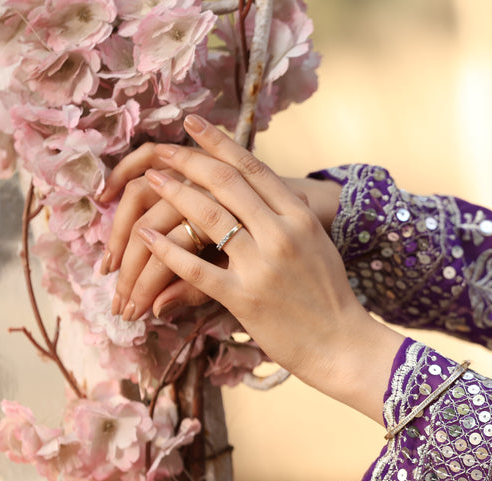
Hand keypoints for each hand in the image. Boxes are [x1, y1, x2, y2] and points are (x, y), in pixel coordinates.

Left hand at [100, 143, 341, 320]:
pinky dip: (167, 251)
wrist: (344, 345)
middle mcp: (282, 234)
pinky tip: (147, 239)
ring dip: (174, 195)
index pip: (254, 169)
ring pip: (207, 217)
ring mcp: (262, 266)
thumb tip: (277, 194)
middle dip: (190, 161)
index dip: (220, 143)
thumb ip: (293, 220)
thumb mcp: (319, 248)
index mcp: (300, 219)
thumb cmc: (331, 299)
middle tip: (163, 150)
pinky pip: (196, 268)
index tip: (195, 124)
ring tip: (151, 183)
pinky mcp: (245, 298)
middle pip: (227, 183)